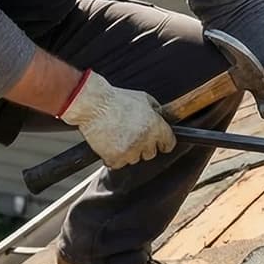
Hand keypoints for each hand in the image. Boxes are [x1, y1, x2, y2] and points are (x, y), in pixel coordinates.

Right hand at [60, 71, 175, 168]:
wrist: (94, 104)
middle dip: (144, 146)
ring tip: (118, 136)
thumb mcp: (144, 98)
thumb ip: (157, 110)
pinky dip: (114, 158)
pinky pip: (118, 164)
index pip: (169, 144)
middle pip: (151, 154)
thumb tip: (162, 118)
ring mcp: (130, 151)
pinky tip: (110, 144)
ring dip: (129, 152)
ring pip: (135, 160)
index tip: (159, 143)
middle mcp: (145, 140)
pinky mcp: (115, 158)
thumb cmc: (116, 100)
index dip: (163, 142)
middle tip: (132, 135)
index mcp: (155, 126)